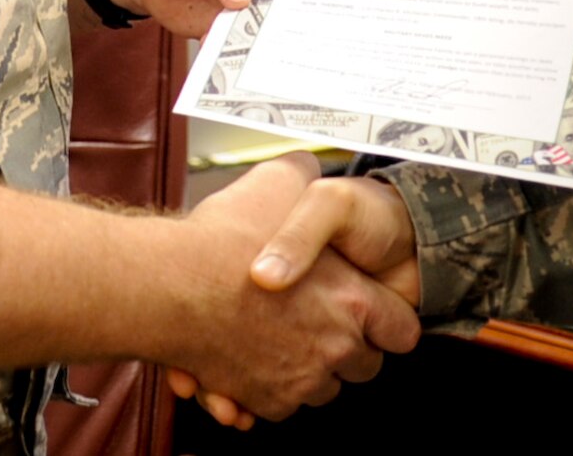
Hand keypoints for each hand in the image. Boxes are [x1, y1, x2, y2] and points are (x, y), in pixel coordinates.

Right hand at [166, 154, 419, 423]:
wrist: (170, 286)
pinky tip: (254, 357)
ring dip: (309, 368)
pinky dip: (271, 390)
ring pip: (323, 389)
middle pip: (364, 366)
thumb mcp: (280, 180)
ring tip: (282, 334)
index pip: (401, 331)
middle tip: (319, 319)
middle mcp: (334, 347)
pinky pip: (283, 406)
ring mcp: (300, 380)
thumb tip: (312, 167)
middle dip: (347, 348)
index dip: (388, 320)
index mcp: (353, 300)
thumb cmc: (226, 238)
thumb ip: (307, 173)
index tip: (371, 312)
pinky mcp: (265, 401)